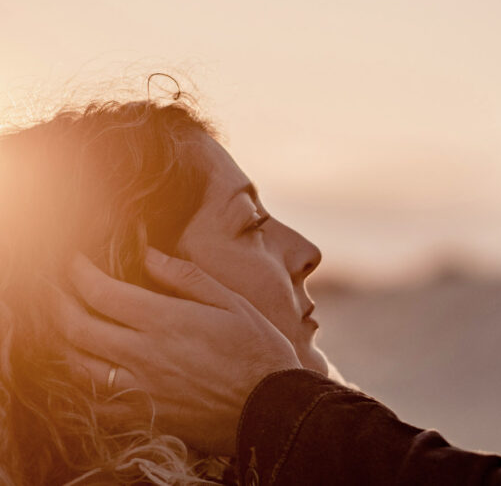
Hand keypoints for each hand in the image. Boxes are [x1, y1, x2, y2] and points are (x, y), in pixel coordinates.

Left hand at [57, 249, 301, 455]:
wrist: (272, 407)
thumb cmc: (258, 349)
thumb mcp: (231, 301)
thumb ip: (186, 277)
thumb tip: (150, 254)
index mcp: (165, 320)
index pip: (102, 292)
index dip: (80, 274)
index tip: (75, 262)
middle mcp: (144, 354)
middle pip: (78, 327)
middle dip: (60, 303)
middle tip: (58, 290)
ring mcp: (140, 388)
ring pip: (79, 365)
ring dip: (66, 342)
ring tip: (68, 326)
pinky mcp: (144, 415)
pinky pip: (97, 403)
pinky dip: (84, 385)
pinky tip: (90, 372)